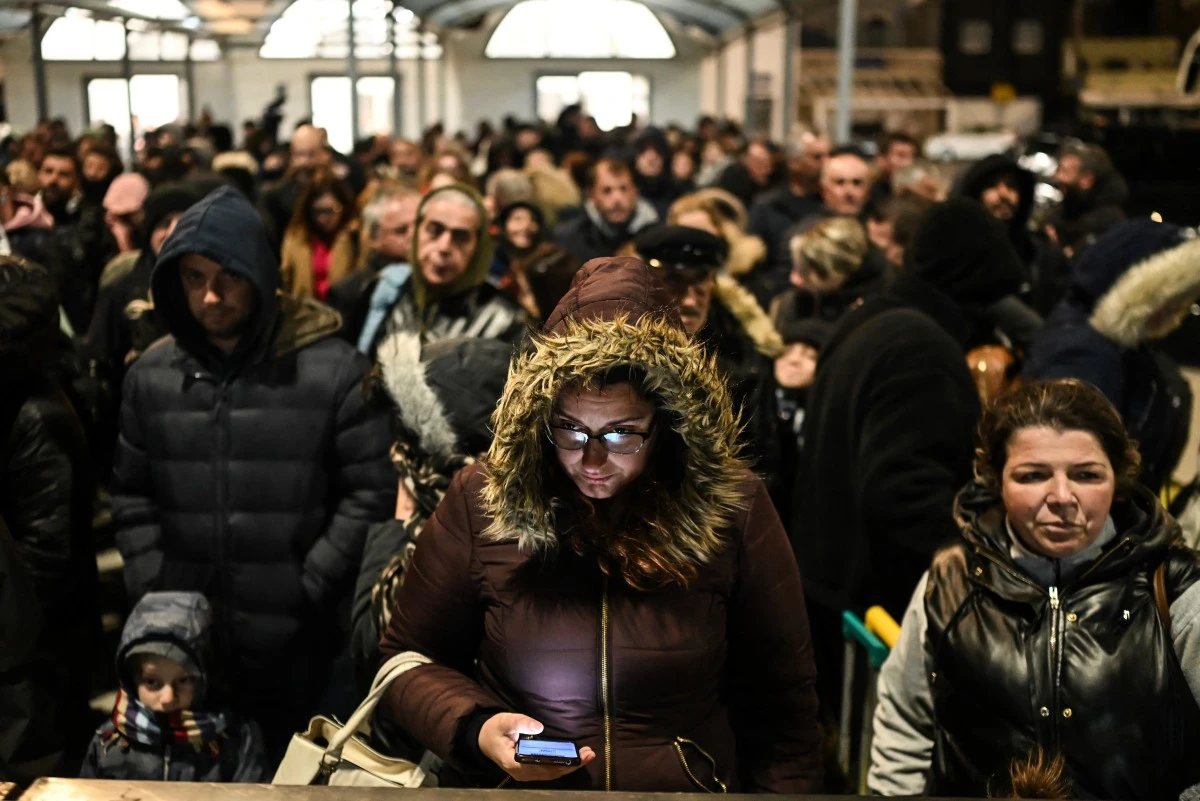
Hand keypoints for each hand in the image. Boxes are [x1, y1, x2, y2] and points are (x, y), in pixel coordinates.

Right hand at [478, 713, 594, 782]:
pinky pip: (548, 771)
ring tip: (587, 755)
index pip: (540, 767)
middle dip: (571, 765)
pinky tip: (575, 758)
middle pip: (550, 773)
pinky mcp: (529, 770)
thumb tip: (539, 726)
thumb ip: (520, 722)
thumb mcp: (504, 721)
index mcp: (514, 763)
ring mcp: (525, 774)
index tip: (575, 757)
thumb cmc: (494, 730)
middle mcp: (521, 773)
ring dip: (570, 766)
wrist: (484, 739)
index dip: (559, 764)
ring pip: (551, 774)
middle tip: (588, 754)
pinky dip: (563, 765)